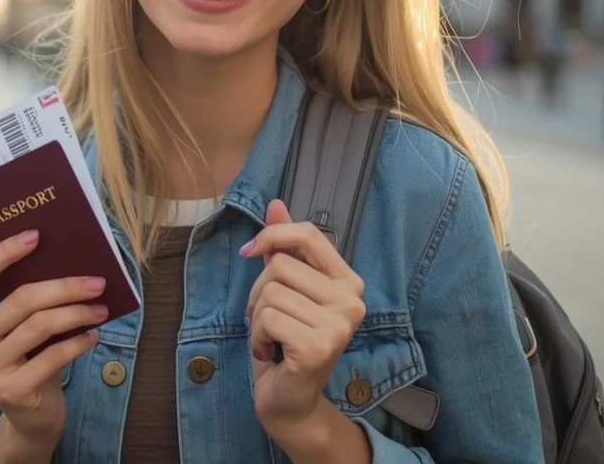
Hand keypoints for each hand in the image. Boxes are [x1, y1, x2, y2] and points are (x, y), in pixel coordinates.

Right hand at [0, 229, 108, 446]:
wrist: (30, 417)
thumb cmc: (29, 359)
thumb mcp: (20, 327)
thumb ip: (27, 300)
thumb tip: (67, 259)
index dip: (5, 251)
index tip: (37, 235)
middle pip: (21, 299)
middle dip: (64, 286)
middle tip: (97, 281)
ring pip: (39, 325)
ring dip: (77, 313)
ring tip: (100, 308)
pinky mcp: (9, 391)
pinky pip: (52, 356)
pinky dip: (78, 342)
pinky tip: (93, 334)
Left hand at [240, 200, 366, 429]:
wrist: (290, 400)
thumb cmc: (286, 341)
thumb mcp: (284, 288)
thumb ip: (284, 247)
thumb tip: (275, 204)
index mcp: (348, 281)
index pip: (308, 234)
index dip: (273, 235)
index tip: (251, 251)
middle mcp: (352, 301)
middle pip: (280, 265)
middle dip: (259, 291)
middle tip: (267, 319)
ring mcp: (339, 325)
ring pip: (270, 292)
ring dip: (256, 317)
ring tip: (270, 337)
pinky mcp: (319, 347)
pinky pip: (267, 318)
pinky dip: (256, 336)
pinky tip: (270, 353)